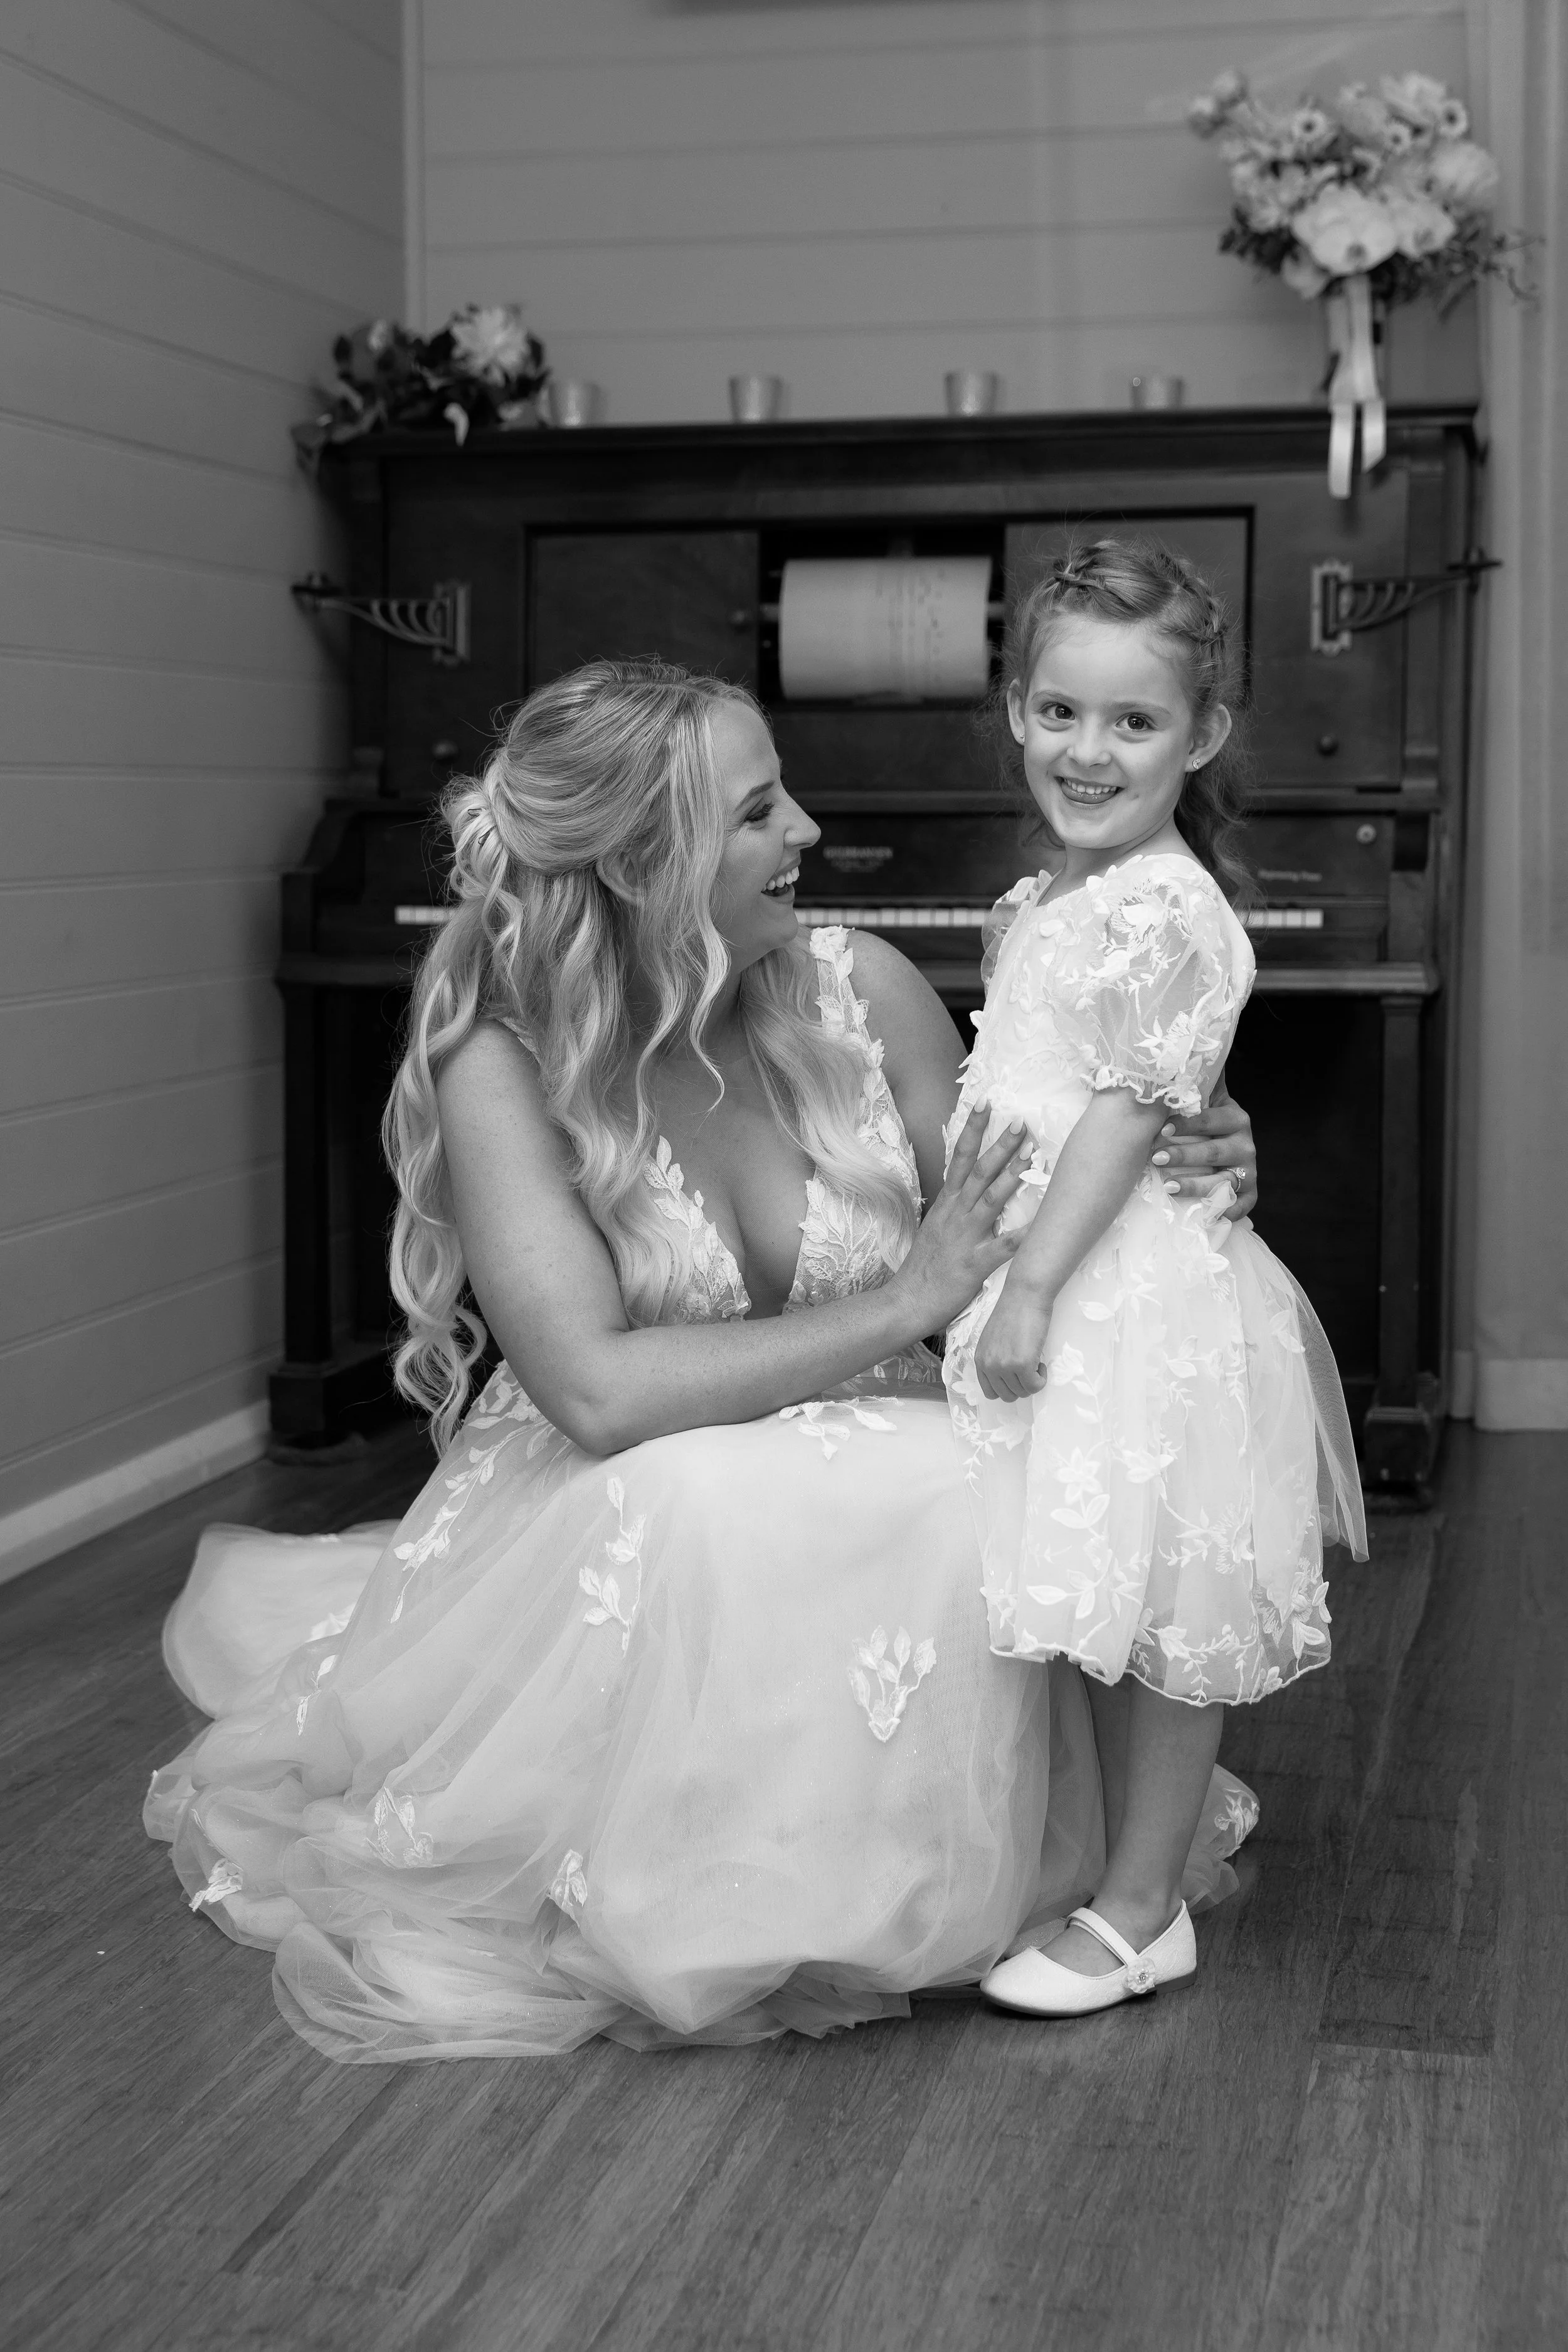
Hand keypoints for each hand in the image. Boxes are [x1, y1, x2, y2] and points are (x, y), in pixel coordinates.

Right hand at [894, 1103, 1030, 1331]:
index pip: (960, 1157)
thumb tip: (970, 1189)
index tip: (985, 1102)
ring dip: (1013, 1173)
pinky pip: (1004, 1246)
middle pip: (980, 1170)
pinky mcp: (976, 1262)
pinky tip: (1043, 1223)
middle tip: (1021, 1121)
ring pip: (992, 1198)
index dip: (972, 1128)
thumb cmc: (924, 1268)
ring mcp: (966, 1236)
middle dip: (1001, 1143)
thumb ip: (954, 1208)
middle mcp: (956, 1213)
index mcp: (947, 1203)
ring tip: (1034, 1152)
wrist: (907, 1301)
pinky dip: (1023, 1234)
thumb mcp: (936, 1227)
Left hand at [973, 1274, 1053, 1402]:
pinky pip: (1035, 1386)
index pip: (990, 1392)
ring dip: (1033, 1382)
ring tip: (1035, 1362)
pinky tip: (1041, 1363)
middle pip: (1007, 1395)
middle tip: (1030, 1369)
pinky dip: (1041, 1380)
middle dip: (1021, 1387)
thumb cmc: (1013, 1311)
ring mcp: (1004, 1366)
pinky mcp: (1022, 1364)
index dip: (1007, 1387)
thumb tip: (1007, 1376)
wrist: (1024, 1295)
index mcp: (980, 1359)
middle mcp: (989, 1365)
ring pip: (1023, 1392)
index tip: (1017, 1377)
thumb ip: (995, 1358)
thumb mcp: (994, 1339)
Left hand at [1150, 1095, 1256, 1220]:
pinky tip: (1201, 1216)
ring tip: (1168, 1187)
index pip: (1210, 1120)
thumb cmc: (1203, 1126)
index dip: (1187, 1124)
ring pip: (1223, 1181)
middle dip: (1184, 1155)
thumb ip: (1193, 1086)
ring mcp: (1249, 1172)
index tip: (1162, 1128)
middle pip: (1214, 1152)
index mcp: (1235, 1118)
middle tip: (1155, 1157)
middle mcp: (1246, 1145)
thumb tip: (1180, 1053)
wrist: (1228, 1150)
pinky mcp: (1250, 1195)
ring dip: (1195, 1185)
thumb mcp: (1203, 1103)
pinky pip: (1239, 1206)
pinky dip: (1222, 1213)